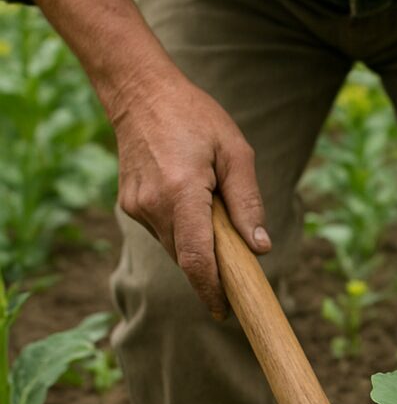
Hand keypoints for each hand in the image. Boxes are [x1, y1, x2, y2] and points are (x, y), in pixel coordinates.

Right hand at [111, 73, 269, 317]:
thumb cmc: (196, 117)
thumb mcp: (236, 153)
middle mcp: (153, 205)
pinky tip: (192, 202)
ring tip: (213, 209)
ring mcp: (136, 206)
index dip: (211, 290)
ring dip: (198, 245)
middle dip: (212, 268)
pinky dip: (183, 230)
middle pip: (186, 258)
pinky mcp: (129, 204)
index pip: (196, 259)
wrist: (140, 92)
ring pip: (175, 247)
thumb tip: (261, 248)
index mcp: (182, 192)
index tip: (225, 311)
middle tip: (238, 262)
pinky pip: (163, 231)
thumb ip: (248, 202)